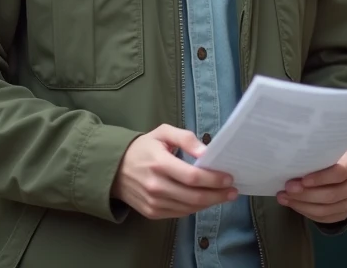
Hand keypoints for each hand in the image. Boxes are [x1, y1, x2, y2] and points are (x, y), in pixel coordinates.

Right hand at [112, 124, 237, 219]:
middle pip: (194, 196)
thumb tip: (206, 151)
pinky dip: (195, 208)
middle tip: (233, 191)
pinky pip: (180, 213)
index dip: (213, 179)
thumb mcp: (162, 133)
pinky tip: (204, 200)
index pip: (192, 177)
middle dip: (218, 195)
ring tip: (223, 196)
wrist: (114, 169)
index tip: (229, 178)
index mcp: (159, 163)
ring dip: (209, 203)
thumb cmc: (142, 148)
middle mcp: (155, 186)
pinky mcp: (152, 213)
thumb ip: (185, 138)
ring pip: (189, 208)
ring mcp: (153, 202)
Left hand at [277, 149, 346, 223]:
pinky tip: (293, 204)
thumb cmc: (329, 158)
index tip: (302, 179)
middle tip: (287, 189)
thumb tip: (290, 166)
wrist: (342, 170)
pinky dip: (305, 212)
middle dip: (306, 194)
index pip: (340, 172)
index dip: (320, 178)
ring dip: (302, 204)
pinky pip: (323, 218)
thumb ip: (314, 157)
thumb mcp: (325, 152)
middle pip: (331, 195)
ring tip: (284, 197)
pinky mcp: (343, 214)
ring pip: (326, 209)